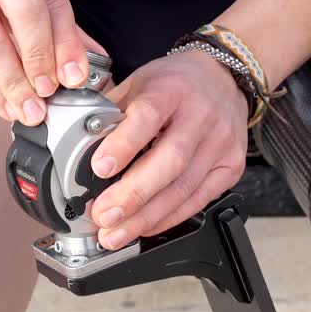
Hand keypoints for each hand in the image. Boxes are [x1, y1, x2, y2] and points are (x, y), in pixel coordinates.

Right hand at [0, 0, 94, 124]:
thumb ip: (53, 19)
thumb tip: (92, 58)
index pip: (54, 0)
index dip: (68, 44)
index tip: (76, 78)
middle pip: (28, 13)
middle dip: (43, 60)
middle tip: (50, 91)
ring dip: (15, 81)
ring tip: (28, 109)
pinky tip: (2, 103)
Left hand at [87, 51, 249, 248]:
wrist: (225, 79)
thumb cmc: (177, 83)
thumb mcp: (139, 83)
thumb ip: (111, 112)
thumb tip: (78, 147)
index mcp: (172, 89)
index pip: (148, 117)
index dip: (123, 144)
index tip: (100, 168)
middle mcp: (202, 117)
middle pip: (170, 161)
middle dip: (133, 194)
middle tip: (104, 215)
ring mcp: (221, 144)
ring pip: (184, 188)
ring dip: (146, 216)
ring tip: (116, 232)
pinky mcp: (231, 166)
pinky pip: (199, 199)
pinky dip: (169, 217)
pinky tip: (146, 225)